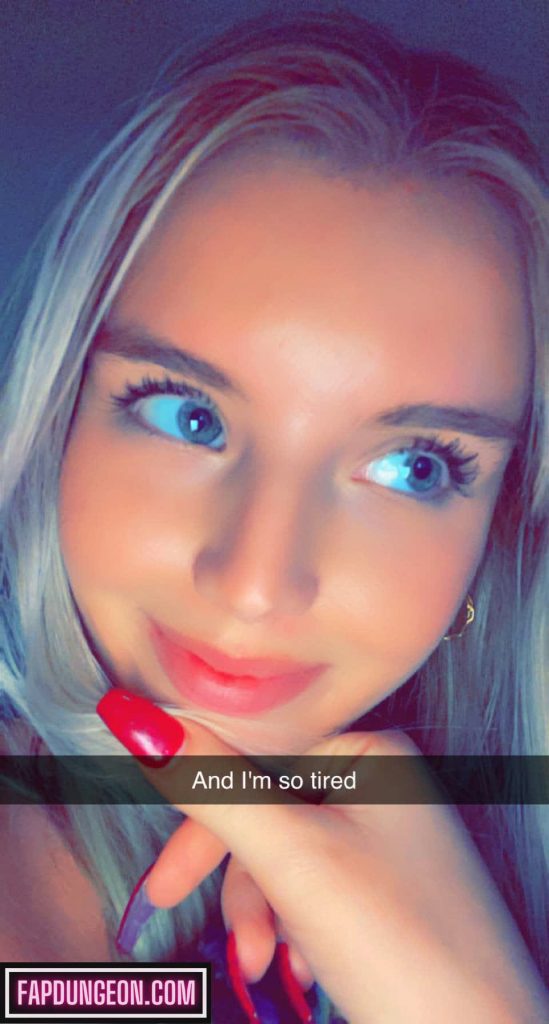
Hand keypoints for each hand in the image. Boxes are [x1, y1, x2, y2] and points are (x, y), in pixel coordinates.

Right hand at [98, 690, 547, 1023]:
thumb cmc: (401, 946)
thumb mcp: (291, 859)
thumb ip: (213, 787)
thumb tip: (141, 721)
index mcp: (370, 751)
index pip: (255, 756)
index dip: (201, 815)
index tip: (162, 876)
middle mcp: (383, 783)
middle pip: (268, 811)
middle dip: (236, 877)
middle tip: (183, 919)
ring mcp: (388, 836)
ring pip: (285, 855)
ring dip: (264, 910)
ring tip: (268, 962)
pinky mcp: (388, 886)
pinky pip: (315, 886)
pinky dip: (295, 924)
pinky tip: (306, 962)